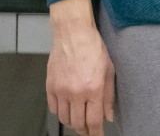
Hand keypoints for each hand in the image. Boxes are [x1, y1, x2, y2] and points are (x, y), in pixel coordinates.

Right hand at [47, 0, 114, 135]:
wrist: (73, 34)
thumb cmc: (93, 48)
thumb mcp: (109, 70)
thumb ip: (109, 96)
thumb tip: (108, 116)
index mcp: (93, 88)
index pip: (94, 121)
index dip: (96, 133)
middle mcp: (76, 92)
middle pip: (78, 123)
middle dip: (84, 130)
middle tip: (89, 130)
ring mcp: (61, 90)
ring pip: (64, 118)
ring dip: (72, 123)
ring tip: (79, 121)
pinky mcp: (50, 86)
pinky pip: (54, 108)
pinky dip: (60, 113)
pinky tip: (67, 109)